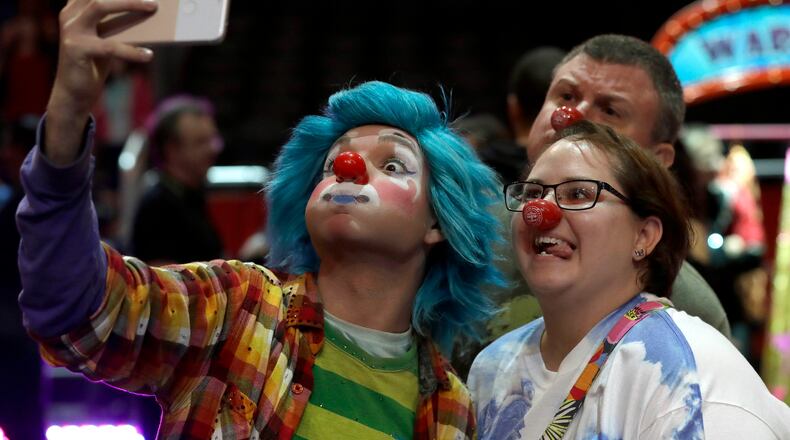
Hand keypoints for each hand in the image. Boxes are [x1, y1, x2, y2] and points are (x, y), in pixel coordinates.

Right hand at [45, 0, 157, 164]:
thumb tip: (146, 10)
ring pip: (100, 7)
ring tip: (153, 8)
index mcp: (74, 9)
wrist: (73, 93)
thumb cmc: (93, 63)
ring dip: (130, 4)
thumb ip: (116, 23)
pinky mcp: (77, 49)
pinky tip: (148, 55)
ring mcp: (71, 31)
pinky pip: (110, 47)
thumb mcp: (105, 39)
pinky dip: (132, 51)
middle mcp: (69, 15)